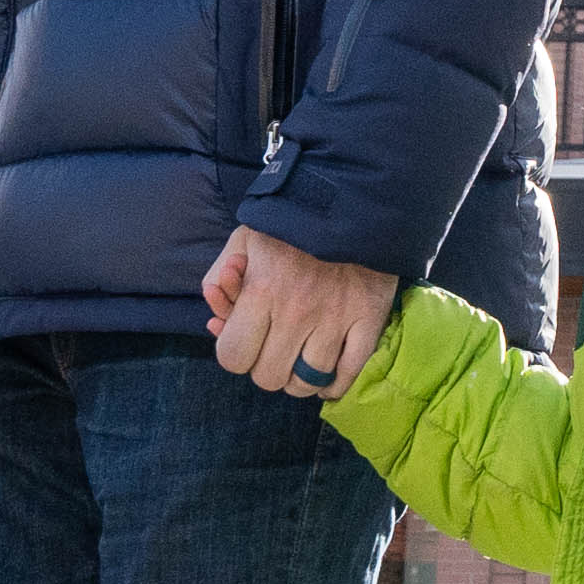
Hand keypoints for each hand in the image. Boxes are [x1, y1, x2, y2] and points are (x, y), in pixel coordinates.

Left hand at [205, 225, 404, 399]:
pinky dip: (334, 383)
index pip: (233, 357)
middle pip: (269, 377)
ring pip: (307, 383)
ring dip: (298, 378)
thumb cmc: (292, 222)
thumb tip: (215, 319)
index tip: (247, 340)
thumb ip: (219, 277)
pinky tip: (327, 373)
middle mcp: (296, 313)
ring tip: (299, 361)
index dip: (236, 353)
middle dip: (265, 366)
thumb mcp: (243, 239)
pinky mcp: (369, 321)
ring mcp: (336, 320)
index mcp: (261, 290)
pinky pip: (348, 374)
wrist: (355, 199)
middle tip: (274, 348)